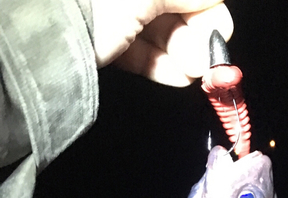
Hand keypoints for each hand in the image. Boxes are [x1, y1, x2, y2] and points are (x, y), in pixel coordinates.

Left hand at [92, 0, 232, 85]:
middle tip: (208, 65)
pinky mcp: (107, 42)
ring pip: (159, 34)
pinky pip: (141, 52)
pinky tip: (180, 77)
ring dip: (182, 56)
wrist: (45, 42)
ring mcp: (116, 14)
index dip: (207, 11)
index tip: (219, 37)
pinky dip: (161, 66)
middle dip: (195, 38)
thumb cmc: (95, 5)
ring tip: (196, 76)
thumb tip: (219, 8)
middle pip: (175, 11)